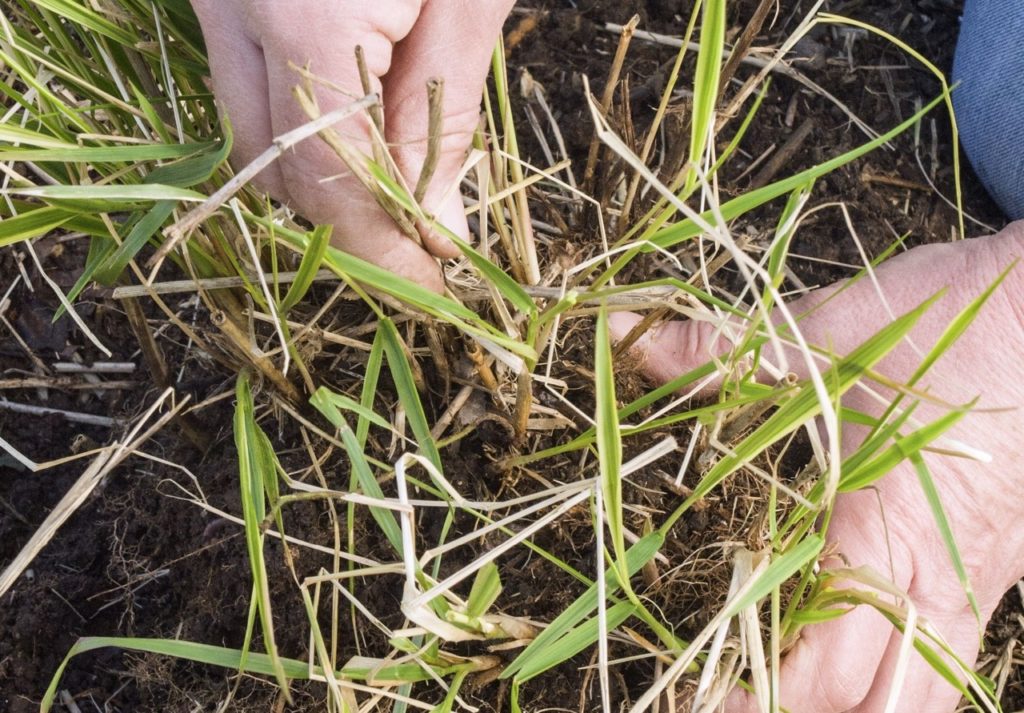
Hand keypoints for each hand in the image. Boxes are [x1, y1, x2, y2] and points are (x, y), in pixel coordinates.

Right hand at [191, 0, 514, 290]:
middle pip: (275, 167)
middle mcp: (232, 8)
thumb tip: (436, 228)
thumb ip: (443, 113)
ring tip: (399, 189)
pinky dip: (298, 127)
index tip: (429, 283)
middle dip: (349, 221)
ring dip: (321, 178)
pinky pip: (245, 88)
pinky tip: (359, 131)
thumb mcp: (466, 0)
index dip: (380, 245)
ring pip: (249, 135)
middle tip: (421, 244)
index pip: (326, 173)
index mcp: (299, 10)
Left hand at [610, 222, 1023, 711]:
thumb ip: (716, 349)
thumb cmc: (955, 319)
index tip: (691, 697)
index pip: (822, 669)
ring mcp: (976, 583)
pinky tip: (840, 646)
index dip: (752, 698)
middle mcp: (939, 579)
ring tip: (774, 683)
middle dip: (795, 710)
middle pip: (874, 706)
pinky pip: (943, 657)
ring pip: (922, 697)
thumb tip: (621, 334)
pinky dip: (889, 677)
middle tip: (720, 694)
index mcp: (889, 533)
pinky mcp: (990, 570)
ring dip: (852, 705)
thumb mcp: (826, 331)